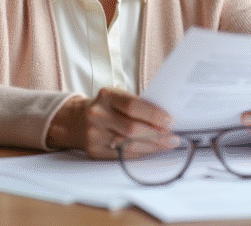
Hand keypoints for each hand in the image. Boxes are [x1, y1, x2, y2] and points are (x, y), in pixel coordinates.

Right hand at [47, 87, 175, 158]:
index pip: (133, 105)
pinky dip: (140, 153)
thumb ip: (137, 105)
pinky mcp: (94, 150)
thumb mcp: (117, 97)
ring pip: (128, 144)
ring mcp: (94, 133)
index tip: (169, 121)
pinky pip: (122, 155)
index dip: (153, 114)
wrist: (77, 120)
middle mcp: (97, 114)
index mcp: (106, 95)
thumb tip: (165, 119)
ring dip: (152, 146)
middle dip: (156, 134)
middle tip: (173, 138)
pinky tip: (151, 150)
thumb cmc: (107, 107)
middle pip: (132, 128)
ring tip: (166, 145)